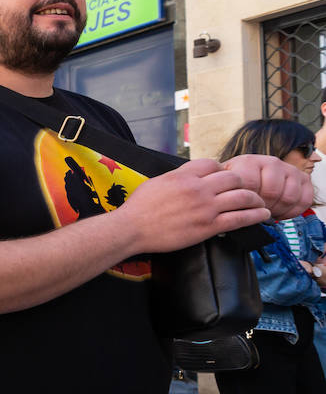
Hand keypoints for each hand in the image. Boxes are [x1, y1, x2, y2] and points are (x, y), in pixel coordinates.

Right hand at [119, 158, 268, 253]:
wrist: (131, 229)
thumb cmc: (138, 208)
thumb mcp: (156, 182)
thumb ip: (176, 177)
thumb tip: (187, 175)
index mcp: (183, 175)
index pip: (212, 164)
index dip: (221, 169)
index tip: (224, 177)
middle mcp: (198, 188)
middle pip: (234, 177)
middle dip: (244, 182)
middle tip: (247, 189)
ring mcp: (205, 207)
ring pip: (242, 196)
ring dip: (256, 199)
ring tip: (261, 202)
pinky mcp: (208, 226)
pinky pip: (240, 218)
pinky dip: (256, 216)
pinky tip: (263, 215)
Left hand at [222, 154, 313, 219]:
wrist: (250, 175)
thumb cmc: (236, 184)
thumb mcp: (224, 184)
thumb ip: (224, 190)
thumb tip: (225, 202)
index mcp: (248, 162)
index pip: (250, 185)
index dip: (246, 201)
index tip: (242, 206)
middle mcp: (271, 162)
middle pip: (272, 193)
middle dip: (262, 208)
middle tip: (255, 211)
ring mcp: (289, 169)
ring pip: (288, 197)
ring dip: (277, 210)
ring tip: (266, 211)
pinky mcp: (303, 179)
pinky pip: (303, 200)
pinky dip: (291, 212)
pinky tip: (279, 212)